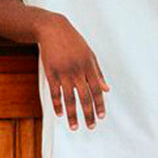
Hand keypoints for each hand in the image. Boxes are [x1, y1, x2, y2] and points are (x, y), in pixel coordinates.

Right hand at [37, 13, 109, 130]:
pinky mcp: (51, 73)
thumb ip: (98, 73)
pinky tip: (60, 114)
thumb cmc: (74, 42)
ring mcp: (63, 73)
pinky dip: (57, 105)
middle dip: (88, 114)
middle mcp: (77, 71)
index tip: (101, 116)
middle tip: (90, 126)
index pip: (97, 90)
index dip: (100, 104)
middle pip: (84, 97)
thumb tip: (107, 89)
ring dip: (72, 115)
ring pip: (69, 99)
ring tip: (74, 127)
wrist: (53, 30)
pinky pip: (55, 93)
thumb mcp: (90, 55)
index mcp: (89, 67)